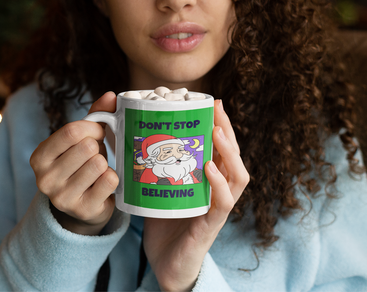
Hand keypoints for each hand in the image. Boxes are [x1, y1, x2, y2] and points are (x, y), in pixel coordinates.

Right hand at [30, 92, 118, 235]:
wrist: (81, 207)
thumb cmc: (80, 164)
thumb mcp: (80, 140)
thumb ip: (94, 116)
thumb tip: (111, 95)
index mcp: (39, 157)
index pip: (71, 132)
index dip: (92, 128)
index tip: (98, 132)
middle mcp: (45, 179)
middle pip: (87, 147)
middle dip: (98, 147)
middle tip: (96, 155)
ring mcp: (62, 197)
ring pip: (98, 164)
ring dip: (104, 164)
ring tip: (97, 171)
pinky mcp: (83, 210)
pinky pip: (109, 181)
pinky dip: (112, 179)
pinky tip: (104, 185)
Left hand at [143, 99, 248, 290]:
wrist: (164, 262)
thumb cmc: (163, 222)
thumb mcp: (157, 185)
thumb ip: (151, 165)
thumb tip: (128, 136)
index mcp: (208, 180)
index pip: (222, 148)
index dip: (221, 125)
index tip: (212, 103)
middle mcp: (218, 191)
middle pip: (234, 156)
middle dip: (228, 130)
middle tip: (217, 109)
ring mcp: (217, 208)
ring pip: (238, 176)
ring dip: (229, 152)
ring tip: (216, 132)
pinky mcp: (210, 225)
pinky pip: (222, 202)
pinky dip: (218, 184)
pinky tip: (208, 167)